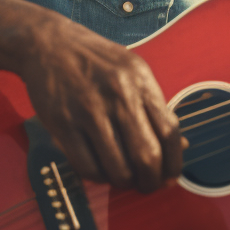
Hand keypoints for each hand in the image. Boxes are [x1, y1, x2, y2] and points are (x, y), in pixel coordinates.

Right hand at [16, 14, 184, 192]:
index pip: (170, 132)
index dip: (173, 163)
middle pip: (147, 155)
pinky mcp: (64, 123)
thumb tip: (180, 146)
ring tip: (122, 178)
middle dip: (151, 181)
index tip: (169, 175)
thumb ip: (155, 107)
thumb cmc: (94, 60)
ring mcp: (89, 110)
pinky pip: (87, 166)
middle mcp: (118, 95)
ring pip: (117, 167)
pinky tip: (100, 170)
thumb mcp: (132, 72)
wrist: (48, 44)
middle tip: (147, 185)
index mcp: (140, 82)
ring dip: (124, 182)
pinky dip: (98, 178)